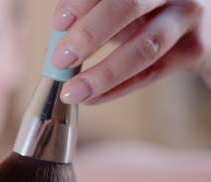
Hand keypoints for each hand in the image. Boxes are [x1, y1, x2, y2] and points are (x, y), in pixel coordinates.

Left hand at [51, 0, 209, 103]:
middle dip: (89, 35)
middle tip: (61, 60)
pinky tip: (92, 98)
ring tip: (73, 91)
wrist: (196, 25)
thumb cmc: (145, 10)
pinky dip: (117, 89)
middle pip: (128, 7)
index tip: (59, 23)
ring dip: (103, 74)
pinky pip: (151, 74)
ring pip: (144, 48)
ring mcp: (187, 18)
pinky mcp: (193, 49)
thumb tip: (60, 30)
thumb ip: (90, 11)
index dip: (81, 3)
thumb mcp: (118, 3)